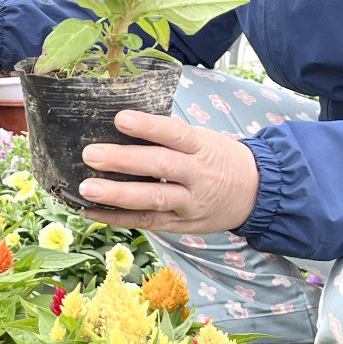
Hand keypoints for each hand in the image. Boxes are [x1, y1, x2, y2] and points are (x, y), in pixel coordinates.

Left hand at [76, 110, 260, 234]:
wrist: (256, 193)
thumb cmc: (218, 159)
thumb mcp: (204, 140)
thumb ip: (170, 137)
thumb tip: (122, 126)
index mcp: (202, 147)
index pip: (175, 134)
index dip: (148, 127)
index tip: (120, 119)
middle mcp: (197, 176)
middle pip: (160, 167)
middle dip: (123, 161)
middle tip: (91, 155)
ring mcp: (190, 203)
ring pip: (153, 200)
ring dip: (117, 195)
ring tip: (87, 189)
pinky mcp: (182, 224)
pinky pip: (148, 223)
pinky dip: (118, 219)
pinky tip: (91, 212)